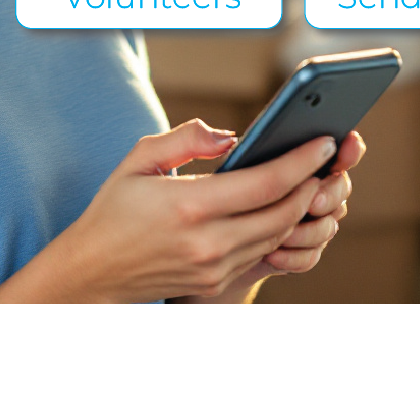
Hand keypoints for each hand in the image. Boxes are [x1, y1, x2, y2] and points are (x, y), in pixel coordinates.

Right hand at [0, 120, 335, 303]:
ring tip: (310, 178)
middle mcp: (207, 243)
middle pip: (282, 213)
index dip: (302, 162)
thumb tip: (231, 136)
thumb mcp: (140, 158)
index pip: (265, 184)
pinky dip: (277, 228)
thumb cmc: (115, 208)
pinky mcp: (214, 283)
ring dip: (298, 208)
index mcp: (190, 206)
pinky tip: (282, 207)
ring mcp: (213, 268)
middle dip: (311, 184)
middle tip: (326, 158)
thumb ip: (185, 137)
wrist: (93, 271)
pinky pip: (259, 253)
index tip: (324, 141)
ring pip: (275, 236)